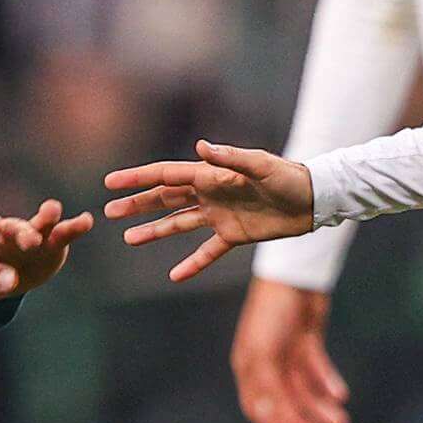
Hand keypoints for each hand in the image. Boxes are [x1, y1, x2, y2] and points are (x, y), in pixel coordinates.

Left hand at [0, 200, 93, 296]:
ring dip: (46, 217)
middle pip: (13, 229)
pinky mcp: (51, 244)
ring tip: (53, 209)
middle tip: (30, 239)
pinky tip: (86, 221)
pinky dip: (74, 227)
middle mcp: (6, 232)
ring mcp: (30, 235)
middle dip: (21, 233)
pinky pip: (63, 234)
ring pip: (39, 225)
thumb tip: (10, 279)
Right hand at [99, 143, 317, 282]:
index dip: (137, 179)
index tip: (111, 183)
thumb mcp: (260, 165)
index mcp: (211, 175)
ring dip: (154, 231)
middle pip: (165, 199)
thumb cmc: (289, 177)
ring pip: (178, 224)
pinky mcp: (234, 235)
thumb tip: (201, 146)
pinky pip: (207, 252)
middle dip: (137, 205)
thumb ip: (230, 158)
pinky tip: (174, 276)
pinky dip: (191, 264)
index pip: (166, 176)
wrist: (314, 200)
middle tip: (109, 212)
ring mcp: (219, 215)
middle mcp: (210, 194)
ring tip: (129, 239)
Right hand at [231, 279, 349, 422]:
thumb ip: (267, 388)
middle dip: (304, 420)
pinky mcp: (306, 342)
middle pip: (286, 400)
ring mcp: (287, 352)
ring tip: (340, 421)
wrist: (295, 276)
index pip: (258, 407)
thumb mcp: (264, 354)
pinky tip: (340, 395)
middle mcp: (267, 363)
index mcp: (250, 367)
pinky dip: (328, 382)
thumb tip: (267, 420)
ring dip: (321, 406)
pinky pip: (317, 369)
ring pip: (305, 388)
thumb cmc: (272, 313)